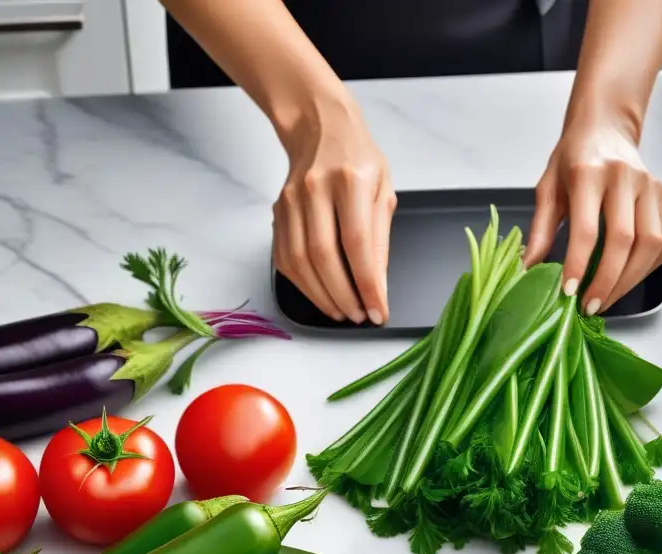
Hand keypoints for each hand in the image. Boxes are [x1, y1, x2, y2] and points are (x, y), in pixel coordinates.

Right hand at [272, 93, 394, 323]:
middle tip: (360, 316)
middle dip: (344, 295)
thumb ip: (381, 239)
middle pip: (324, 256)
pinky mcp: (277, 211)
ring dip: (322, 295)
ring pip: (300, 261)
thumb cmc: (358, 159)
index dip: (367, 283)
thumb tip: (379, 284)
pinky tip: (321, 294)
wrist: (319, 127)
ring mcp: (290, 200)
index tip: (378, 310)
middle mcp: (315, 189)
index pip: (357, 243)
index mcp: (351, 180)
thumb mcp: (384, 191)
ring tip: (343, 312)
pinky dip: (303, 283)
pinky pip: (285, 257)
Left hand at [523, 119, 661, 314]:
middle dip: (606, 281)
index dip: (578, 265)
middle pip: (624, 240)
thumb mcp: (547, 188)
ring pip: (650, 244)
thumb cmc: (573, 158)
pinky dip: (649, 267)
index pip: (587, 228)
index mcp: (588, 172)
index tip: (568, 292)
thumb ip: (540, 229)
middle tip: (589, 306)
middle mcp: (625, 178)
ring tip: (606, 298)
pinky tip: (628, 278)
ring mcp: (651, 187)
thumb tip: (527, 269)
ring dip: (629, 280)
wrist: (605, 128)